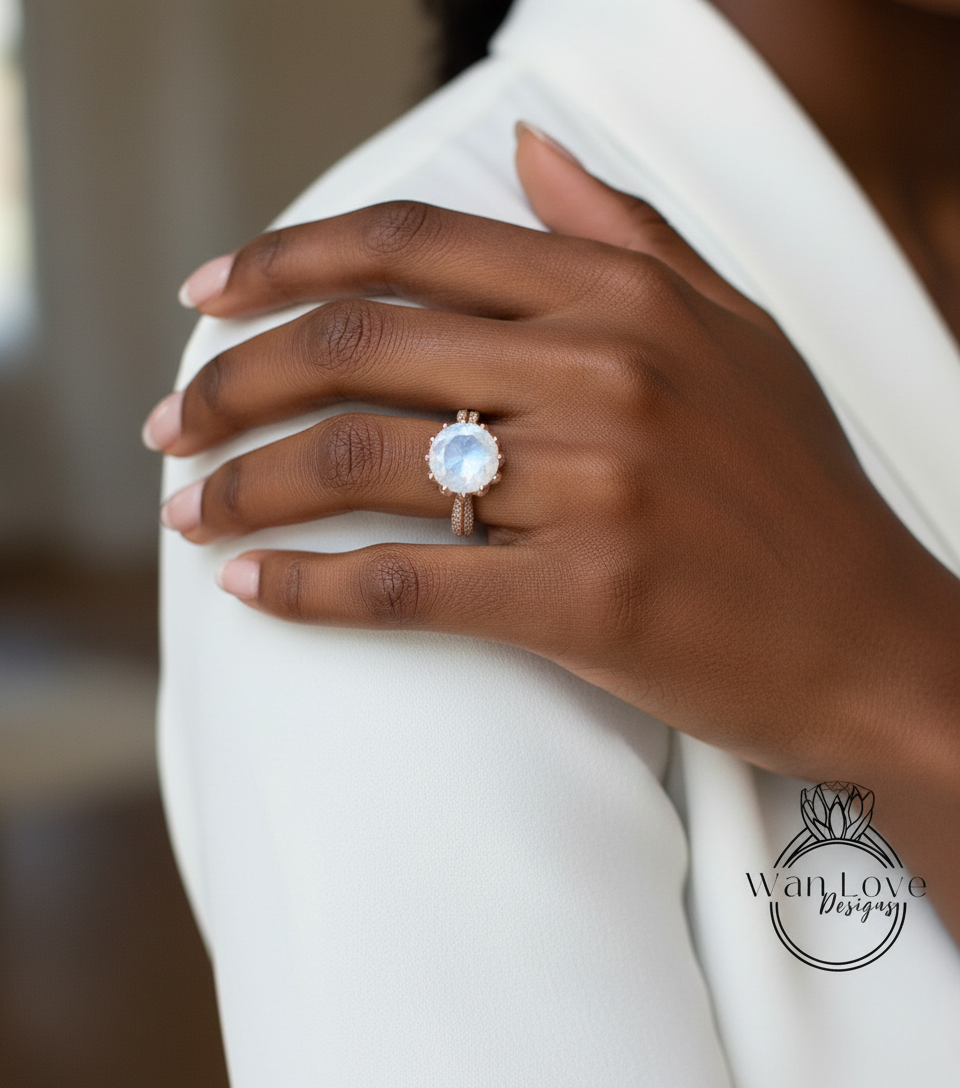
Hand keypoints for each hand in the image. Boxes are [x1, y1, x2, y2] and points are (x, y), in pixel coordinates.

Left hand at [145, 125, 959, 809]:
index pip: (411, 247)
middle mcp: (605, 373)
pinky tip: (252, 589)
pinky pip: (408, 583)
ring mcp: (598, 487)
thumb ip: (627, 233)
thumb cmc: (797, 492)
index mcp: (626, 297)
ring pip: (364, 461)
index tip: (208, 299)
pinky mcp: (590, 601)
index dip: (284, 262)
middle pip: (358, 346)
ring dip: (250, 483)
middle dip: (235, 382)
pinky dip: (311, 588)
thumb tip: (529, 153)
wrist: (873, 637)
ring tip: (192, 506)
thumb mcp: (733, 332)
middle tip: (173, 424)